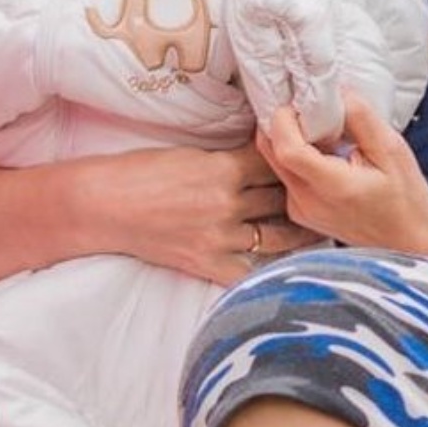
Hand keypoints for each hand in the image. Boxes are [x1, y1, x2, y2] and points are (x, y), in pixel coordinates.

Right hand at [122, 145, 319, 285]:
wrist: (102, 205)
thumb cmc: (138, 172)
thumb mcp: (188, 153)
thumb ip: (226, 159)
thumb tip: (260, 155)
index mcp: (224, 168)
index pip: (277, 162)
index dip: (295, 161)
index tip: (312, 160)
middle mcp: (228, 203)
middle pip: (283, 197)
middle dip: (302, 194)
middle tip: (325, 193)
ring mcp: (219, 236)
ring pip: (278, 236)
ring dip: (300, 232)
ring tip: (320, 227)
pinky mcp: (205, 263)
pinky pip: (248, 273)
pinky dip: (266, 271)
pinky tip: (287, 268)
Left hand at [257, 93, 427, 260]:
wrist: (409, 246)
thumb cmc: (407, 202)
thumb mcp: (393, 150)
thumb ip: (361, 118)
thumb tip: (336, 91)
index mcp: (330, 186)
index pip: (286, 147)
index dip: (285, 117)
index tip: (302, 100)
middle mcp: (306, 201)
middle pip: (270, 151)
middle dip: (281, 121)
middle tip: (308, 105)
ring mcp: (300, 210)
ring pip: (276, 161)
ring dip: (290, 137)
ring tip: (323, 128)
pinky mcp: (300, 212)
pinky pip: (287, 174)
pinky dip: (298, 155)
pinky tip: (326, 152)